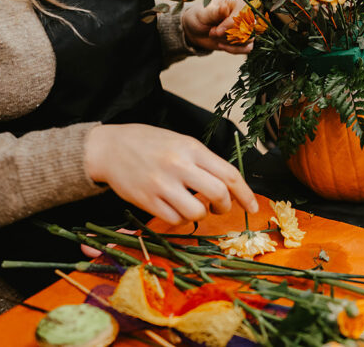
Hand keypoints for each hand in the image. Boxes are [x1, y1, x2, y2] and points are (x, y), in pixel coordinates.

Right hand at [84, 124, 258, 225]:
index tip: (253, 208)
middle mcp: (179, 165)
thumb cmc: (150, 143)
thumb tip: (230, 184)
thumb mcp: (181, 142)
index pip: (229, 174)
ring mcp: (162, 184)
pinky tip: (175, 208)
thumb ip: (204, 161)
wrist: (110, 147)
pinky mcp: (147, 201)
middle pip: (218, 194)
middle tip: (220, 207)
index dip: (245, 194)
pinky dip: (180, 219)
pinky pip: (174, 220)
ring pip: (196, 212)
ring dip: (201, 214)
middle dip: (225, 206)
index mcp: (192, 148)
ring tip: (194, 206)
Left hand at [181, 0, 250, 53]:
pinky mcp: (244, 39)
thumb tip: (224, 8)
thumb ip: (215, 12)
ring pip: (247, 39)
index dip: (229, 25)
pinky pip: (247, 48)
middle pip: (246, 28)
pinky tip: (221, 46)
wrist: (196, 30)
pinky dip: (234, 49)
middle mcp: (245, 13)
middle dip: (227, 35)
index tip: (216, 31)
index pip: (242, 15)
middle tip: (212, 33)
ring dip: (228, 42)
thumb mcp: (204, 14)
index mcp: (238, 1)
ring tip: (215, 37)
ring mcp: (246, 27)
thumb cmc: (200, 17)